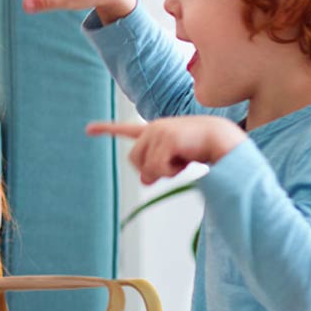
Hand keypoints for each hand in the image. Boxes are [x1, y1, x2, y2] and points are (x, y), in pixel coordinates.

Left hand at [88, 116, 246, 184]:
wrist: (222, 139)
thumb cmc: (202, 148)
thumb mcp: (175, 161)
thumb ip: (158, 169)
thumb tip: (145, 181)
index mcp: (154, 131)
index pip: (125, 129)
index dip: (106, 129)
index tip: (88, 129)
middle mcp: (153, 129)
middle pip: (134, 160)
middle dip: (150, 170)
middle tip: (172, 168)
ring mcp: (158, 132)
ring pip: (145, 166)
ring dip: (163, 172)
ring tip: (182, 161)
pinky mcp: (166, 138)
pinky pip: (157, 167)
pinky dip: (171, 171)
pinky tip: (185, 160)